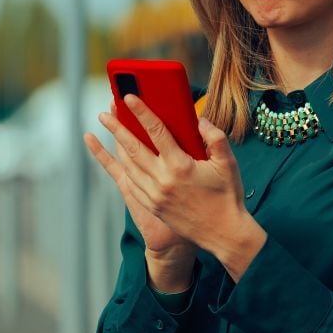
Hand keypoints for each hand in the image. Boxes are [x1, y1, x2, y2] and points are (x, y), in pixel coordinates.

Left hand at [94, 94, 266, 281]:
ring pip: (128, 165)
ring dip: (116, 145)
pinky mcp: (152, 206)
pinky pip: (130, 183)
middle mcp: (163, 180)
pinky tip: (118, 157)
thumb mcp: (228, 163)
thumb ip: (215, 137)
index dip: (141, 112)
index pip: (156, 132)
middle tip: (104, 113)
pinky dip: (122, 167)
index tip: (129, 97)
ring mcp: (154, 195)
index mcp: (181, 166)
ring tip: (109, 129)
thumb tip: (199, 120)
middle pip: (133, 148)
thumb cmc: (228, 197)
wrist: (224, 234)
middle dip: (117, 128)